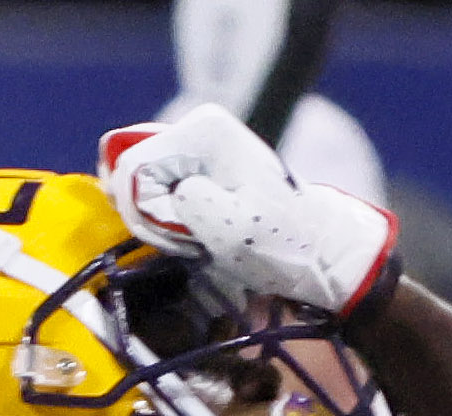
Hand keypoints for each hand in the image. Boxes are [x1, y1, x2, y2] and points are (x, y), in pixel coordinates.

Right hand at [98, 103, 397, 318]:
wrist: (323, 253)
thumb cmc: (284, 245)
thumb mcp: (230, 231)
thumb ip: (177, 202)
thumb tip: (141, 186)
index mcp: (202, 132)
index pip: (131, 166)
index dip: (144, 211)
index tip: (182, 241)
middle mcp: (196, 127)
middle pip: (128, 168)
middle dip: (147, 213)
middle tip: (189, 244)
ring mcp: (195, 146)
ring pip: (137, 180)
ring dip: (156, 219)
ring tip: (196, 241)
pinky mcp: (197, 168)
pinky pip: (154, 188)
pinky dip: (164, 217)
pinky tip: (192, 235)